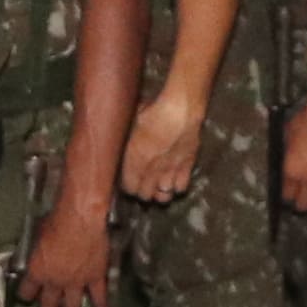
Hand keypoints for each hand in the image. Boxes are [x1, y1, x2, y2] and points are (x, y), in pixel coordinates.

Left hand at [19, 206, 115, 306]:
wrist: (81, 220)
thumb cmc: (58, 221)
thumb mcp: (37, 235)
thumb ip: (37, 249)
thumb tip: (36, 248)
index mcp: (37, 272)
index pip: (26, 292)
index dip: (26, 295)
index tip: (27, 295)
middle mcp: (55, 282)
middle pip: (48, 306)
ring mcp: (76, 283)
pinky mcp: (95, 278)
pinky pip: (99, 298)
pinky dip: (100, 306)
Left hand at [120, 89, 206, 206]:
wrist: (181, 110)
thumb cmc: (153, 111)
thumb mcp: (131, 124)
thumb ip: (126, 140)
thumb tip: (118, 141)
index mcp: (135, 161)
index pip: (129, 188)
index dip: (127, 187)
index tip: (128, 181)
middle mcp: (152, 170)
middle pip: (145, 195)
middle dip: (142, 191)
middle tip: (142, 183)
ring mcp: (170, 171)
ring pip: (163, 196)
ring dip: (159, 192)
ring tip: (158, 184)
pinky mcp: (187, 167)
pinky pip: (181, 188)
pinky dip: (177, 186)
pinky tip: (174, 178)